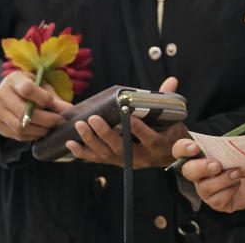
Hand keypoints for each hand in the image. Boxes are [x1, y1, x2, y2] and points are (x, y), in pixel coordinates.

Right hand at [0, 70, 70, 141]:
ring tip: (52, 127)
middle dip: (46, 119)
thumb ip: (53, 97)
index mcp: (13, 80)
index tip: (54, 104)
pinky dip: (33, 135)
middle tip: (60, 121)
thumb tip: (68, 109)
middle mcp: (1, 95)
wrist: (8, 93)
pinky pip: (17, 135)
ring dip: (40, 130)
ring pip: (20, 127)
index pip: (27, 89)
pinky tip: (41, 131)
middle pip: (23, 112)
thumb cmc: (29, 87)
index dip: (43, 98)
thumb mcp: (41, 86)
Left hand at [65, 76, 186, 168]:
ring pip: (107, 154)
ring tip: (80, 125)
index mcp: (158, 144)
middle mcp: (142, 157)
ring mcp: (127, 161)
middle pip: (122, 147)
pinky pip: (98, 159)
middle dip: (106, 133)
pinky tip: (71, 143)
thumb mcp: (173, 118)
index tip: (128, 116)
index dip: (138, 129)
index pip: (148, 138)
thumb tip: (171, 80)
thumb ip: (168, 99)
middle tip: (94, 118)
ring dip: (91, 140)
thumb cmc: (169, 133)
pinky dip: (83, 153)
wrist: (169, 156)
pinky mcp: (116, 162)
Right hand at [171, 139, 244, 212]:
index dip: (182, 149)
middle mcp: (200, 172)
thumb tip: (225, 145)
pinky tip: (237, 185)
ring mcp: (206, 189)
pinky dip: (230, 191)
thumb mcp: (240, 148)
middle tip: (218, 165)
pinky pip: (217, 200)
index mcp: (201, 154)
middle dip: (201, 167)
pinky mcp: (217, 203)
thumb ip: (229, 145)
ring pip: (204, 188)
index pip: (180, 150)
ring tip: (237, 173)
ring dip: (223, 180)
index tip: (195, 148)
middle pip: (188, 171)